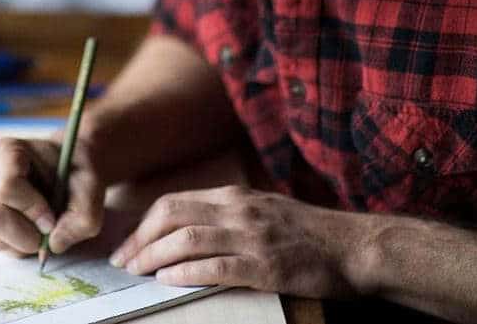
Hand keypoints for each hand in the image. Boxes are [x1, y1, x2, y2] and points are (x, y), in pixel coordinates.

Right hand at [0, 137, 105, 256]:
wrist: (68, 172)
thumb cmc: (75, 172)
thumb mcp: (92, 186)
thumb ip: (83, 215)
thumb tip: (54, 244)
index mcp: (4, 151)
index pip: (5, 186)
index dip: (31, 207)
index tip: (52, 216)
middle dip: (26, 233)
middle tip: (50, 230)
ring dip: (25, 242)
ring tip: (44, 226)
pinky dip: (20, 247)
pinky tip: (33, 230)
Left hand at [107, 185, 363, 298]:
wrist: (353, 246)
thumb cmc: (307, 233)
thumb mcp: (262, 209)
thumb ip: (227, 214)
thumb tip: (185, 229)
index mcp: (234, 196)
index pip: (174, 202)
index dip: (144, 225)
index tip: (128, 246)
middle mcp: (238, 210)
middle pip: (172, 215)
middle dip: (140, 239)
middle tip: (123, 262)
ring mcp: (252, 236)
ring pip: (188, 239)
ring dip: (155, 256)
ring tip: (137, 272)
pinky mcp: (266, 265)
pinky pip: (217, 266)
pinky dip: (187, 272)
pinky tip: (169, 280)